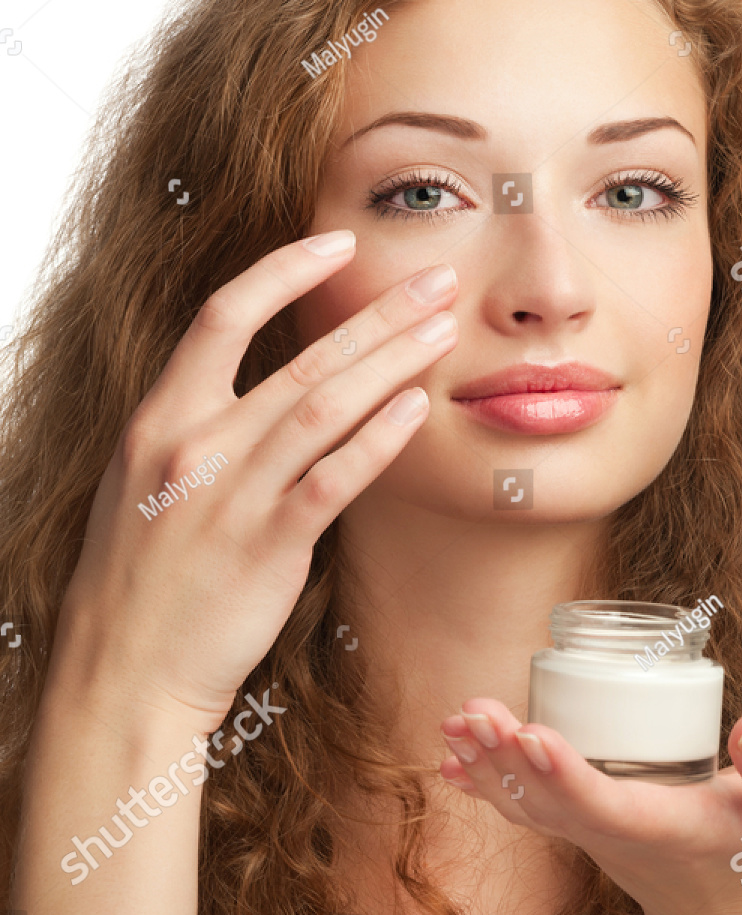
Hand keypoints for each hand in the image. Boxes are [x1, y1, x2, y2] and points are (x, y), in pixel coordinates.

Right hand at [53, 232, 459, 728]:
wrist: (125, 670)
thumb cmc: (141, 579)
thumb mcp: (142, 483)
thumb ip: (195, 428)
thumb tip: (255, 387)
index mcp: (159, 419)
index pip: (223, 315)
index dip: (285, 270)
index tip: (338, 244)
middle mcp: (195, 445)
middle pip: (298, 357)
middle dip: (375, 312)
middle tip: (435, 280)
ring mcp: (232, 495)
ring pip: (325, 406)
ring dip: (392, 361)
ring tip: (442, 328)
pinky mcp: (268, 546)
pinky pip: (335, 478)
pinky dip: (379, 438)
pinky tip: (418, 407)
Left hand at [439, 700, 741, 914]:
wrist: (730, 907)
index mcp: (665, 830)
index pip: (605, 806)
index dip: (564, 773)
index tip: (533, 734)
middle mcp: (614, 837)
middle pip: (549, 803)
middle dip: (507, 760)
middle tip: (473, 715)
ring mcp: (588, 836)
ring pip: (527, 806)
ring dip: (487, 766)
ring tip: (454, 723)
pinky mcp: (577, 825)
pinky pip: (522, 808)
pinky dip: (483, 783)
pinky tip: (448, 756)